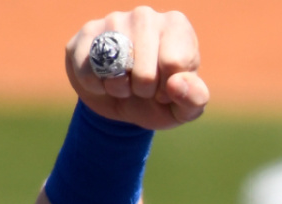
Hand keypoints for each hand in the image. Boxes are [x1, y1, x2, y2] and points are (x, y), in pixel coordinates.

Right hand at [64, 8, 208, 130]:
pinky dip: (96, 87)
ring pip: (116, 70)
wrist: (122, 102)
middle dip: (143, 91)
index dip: (168, 89)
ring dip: (119, 89)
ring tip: (124, 81)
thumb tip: (176, 84)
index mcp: (177, 26)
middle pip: (145, 73)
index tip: (166, 86)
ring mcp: (114, 20)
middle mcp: (146, 16)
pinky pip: (88, 71)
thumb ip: (194, 98)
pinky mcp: (87, 34)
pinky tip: (103, 79)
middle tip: (143, 86)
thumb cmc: (160, 100)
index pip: (174, 64)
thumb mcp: (184, 108)